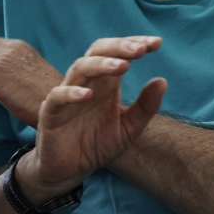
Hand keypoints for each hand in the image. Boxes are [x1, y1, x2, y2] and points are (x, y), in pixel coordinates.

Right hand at [16, 36, 167, 205]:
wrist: (70, 171)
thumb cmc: (97, 145)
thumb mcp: (128, 129)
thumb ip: (145, 107)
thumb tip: (163, 80)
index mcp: (105, 84)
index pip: (117, 54)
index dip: (134, 44)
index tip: (156, 43)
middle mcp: (86, 83)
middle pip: (97, 52)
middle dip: (119, 48)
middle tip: (140, 49)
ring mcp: (67, 95)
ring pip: (80, 69)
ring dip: (101, 65)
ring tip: (122, 66)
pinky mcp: (50, 113)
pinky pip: (58, 97)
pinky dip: (71, 93)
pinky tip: (88, 95)